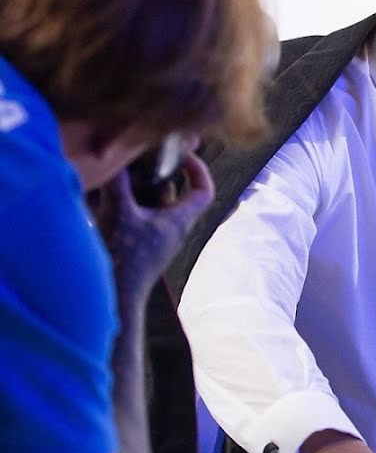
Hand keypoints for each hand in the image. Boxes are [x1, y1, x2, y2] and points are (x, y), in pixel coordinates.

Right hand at [88, 152, 214, 299]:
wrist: (113, 299)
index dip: (198, 170)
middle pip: (175, 194)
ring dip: (136, 187)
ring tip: (118, 171)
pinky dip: (119, 205)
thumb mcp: (119, 214)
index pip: (203, 192)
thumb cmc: (123, 259)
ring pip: (150, 205)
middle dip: (160, 173)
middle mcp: (169, 229)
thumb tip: (115, 158)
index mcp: (177, 221)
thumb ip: (118, 184)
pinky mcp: (135, 246)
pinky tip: (96, 196)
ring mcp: (152, 239)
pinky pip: (132, 218)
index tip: (183, 154)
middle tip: (144, 157)